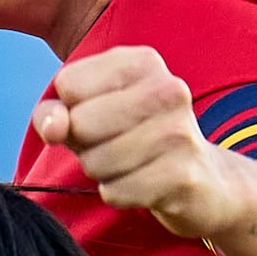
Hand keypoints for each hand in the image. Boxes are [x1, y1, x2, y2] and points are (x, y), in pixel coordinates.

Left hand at [29, 46, 244, 245]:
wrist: (205, 180)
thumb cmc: (134, 139)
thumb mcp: (89, 113)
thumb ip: (55, 112)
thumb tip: (52, 126)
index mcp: (142, 61)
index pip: (68, 84)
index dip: (70, 110)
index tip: (100, 117)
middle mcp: (167, 88)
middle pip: (80, 123)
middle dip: (85, 146)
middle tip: (116, 146)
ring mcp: (179, 132)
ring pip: (95, 161)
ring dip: (102, 173)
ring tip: (130, 165)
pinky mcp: (182, 175)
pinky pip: (115, 191)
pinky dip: (118, 194)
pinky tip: (143, 185)